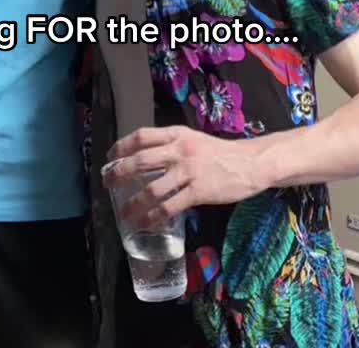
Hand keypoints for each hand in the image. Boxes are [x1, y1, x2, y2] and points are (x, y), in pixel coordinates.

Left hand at [104, 126, 267, 228]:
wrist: (250, 163)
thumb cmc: (221, 152)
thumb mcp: (194, 139)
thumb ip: (172, 145)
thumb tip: (146, 158)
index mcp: (177, 134)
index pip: (142, 136)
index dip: (122, 146)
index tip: (110, 157)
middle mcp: (179, 150)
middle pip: (141, 161)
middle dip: (119, 174)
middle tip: (108, 183)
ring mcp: (188, 171)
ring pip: (152, 188)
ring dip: (133, 203)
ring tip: (123, 213)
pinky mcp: (198, 192)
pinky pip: (169, 207)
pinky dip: (154, 217)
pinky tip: (146, 224)